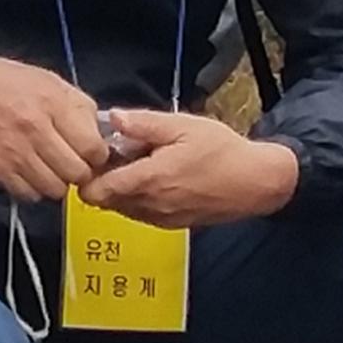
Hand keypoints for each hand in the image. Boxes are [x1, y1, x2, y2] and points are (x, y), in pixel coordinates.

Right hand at [0, 43, 114, 204]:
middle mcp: (35, 129)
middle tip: (71, 162)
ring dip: (57, 182)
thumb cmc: (4, 81)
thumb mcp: (46, 79)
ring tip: (50, 168)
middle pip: (77, 173)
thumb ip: (77, 105)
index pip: (93, 147)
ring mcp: (14, 152)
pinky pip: (29, 195)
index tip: (90, 151)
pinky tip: (30, 172)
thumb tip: (99, 132)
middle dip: (79, 171)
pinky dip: (33, 189)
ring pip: (55, 189)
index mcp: (51, 102)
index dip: (97, 154)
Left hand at [89, 106, 298, 227]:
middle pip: (105, 201)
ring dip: (121, 189)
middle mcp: (151, 206)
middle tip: (117, 153)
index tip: (94, 155)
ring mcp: (162, 219)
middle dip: (103, 179)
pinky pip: (142, 213)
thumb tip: (112, 118)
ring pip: (122, 208)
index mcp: (149, 180)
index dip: (86, 174)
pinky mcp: (173, 224)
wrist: (256, 182)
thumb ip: (143, 124)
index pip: (96, 191)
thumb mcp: (182, 126)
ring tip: (140, 162)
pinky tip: (156, 177)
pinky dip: (138, 198)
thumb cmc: (221, 150)